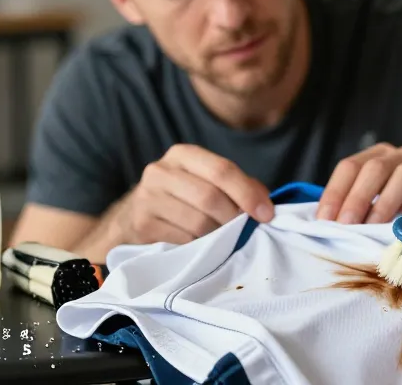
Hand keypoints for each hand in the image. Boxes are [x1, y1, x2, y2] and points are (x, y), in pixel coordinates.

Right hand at [113, 144, 273, 244]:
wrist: (134, 217)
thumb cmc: (183, 199)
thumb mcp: (208, 183)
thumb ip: (240, 187)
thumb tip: (266, 204)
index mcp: (183, 154)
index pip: (222, 170)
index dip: (248, 193)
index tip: (266, 214)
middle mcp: (161, 171)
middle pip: (210, 197)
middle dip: (234, 218)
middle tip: (243, 231)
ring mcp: (147, 197)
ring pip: (198, 222)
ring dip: (218, 236)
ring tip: (221, 238)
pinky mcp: (141, 224)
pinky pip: (183, 240)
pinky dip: (199, 247)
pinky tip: (200, 245)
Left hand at [316, 143, 401, 223]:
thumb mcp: (375, 205)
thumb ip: (354, 209)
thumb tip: (325, 225)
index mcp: (378, 156)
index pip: (350, 166)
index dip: (335, 193)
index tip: (325, 221)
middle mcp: (401, 155)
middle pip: (375, 168)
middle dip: (357, 198)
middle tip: (347, 225)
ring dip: (385, 202)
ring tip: (373, 226)